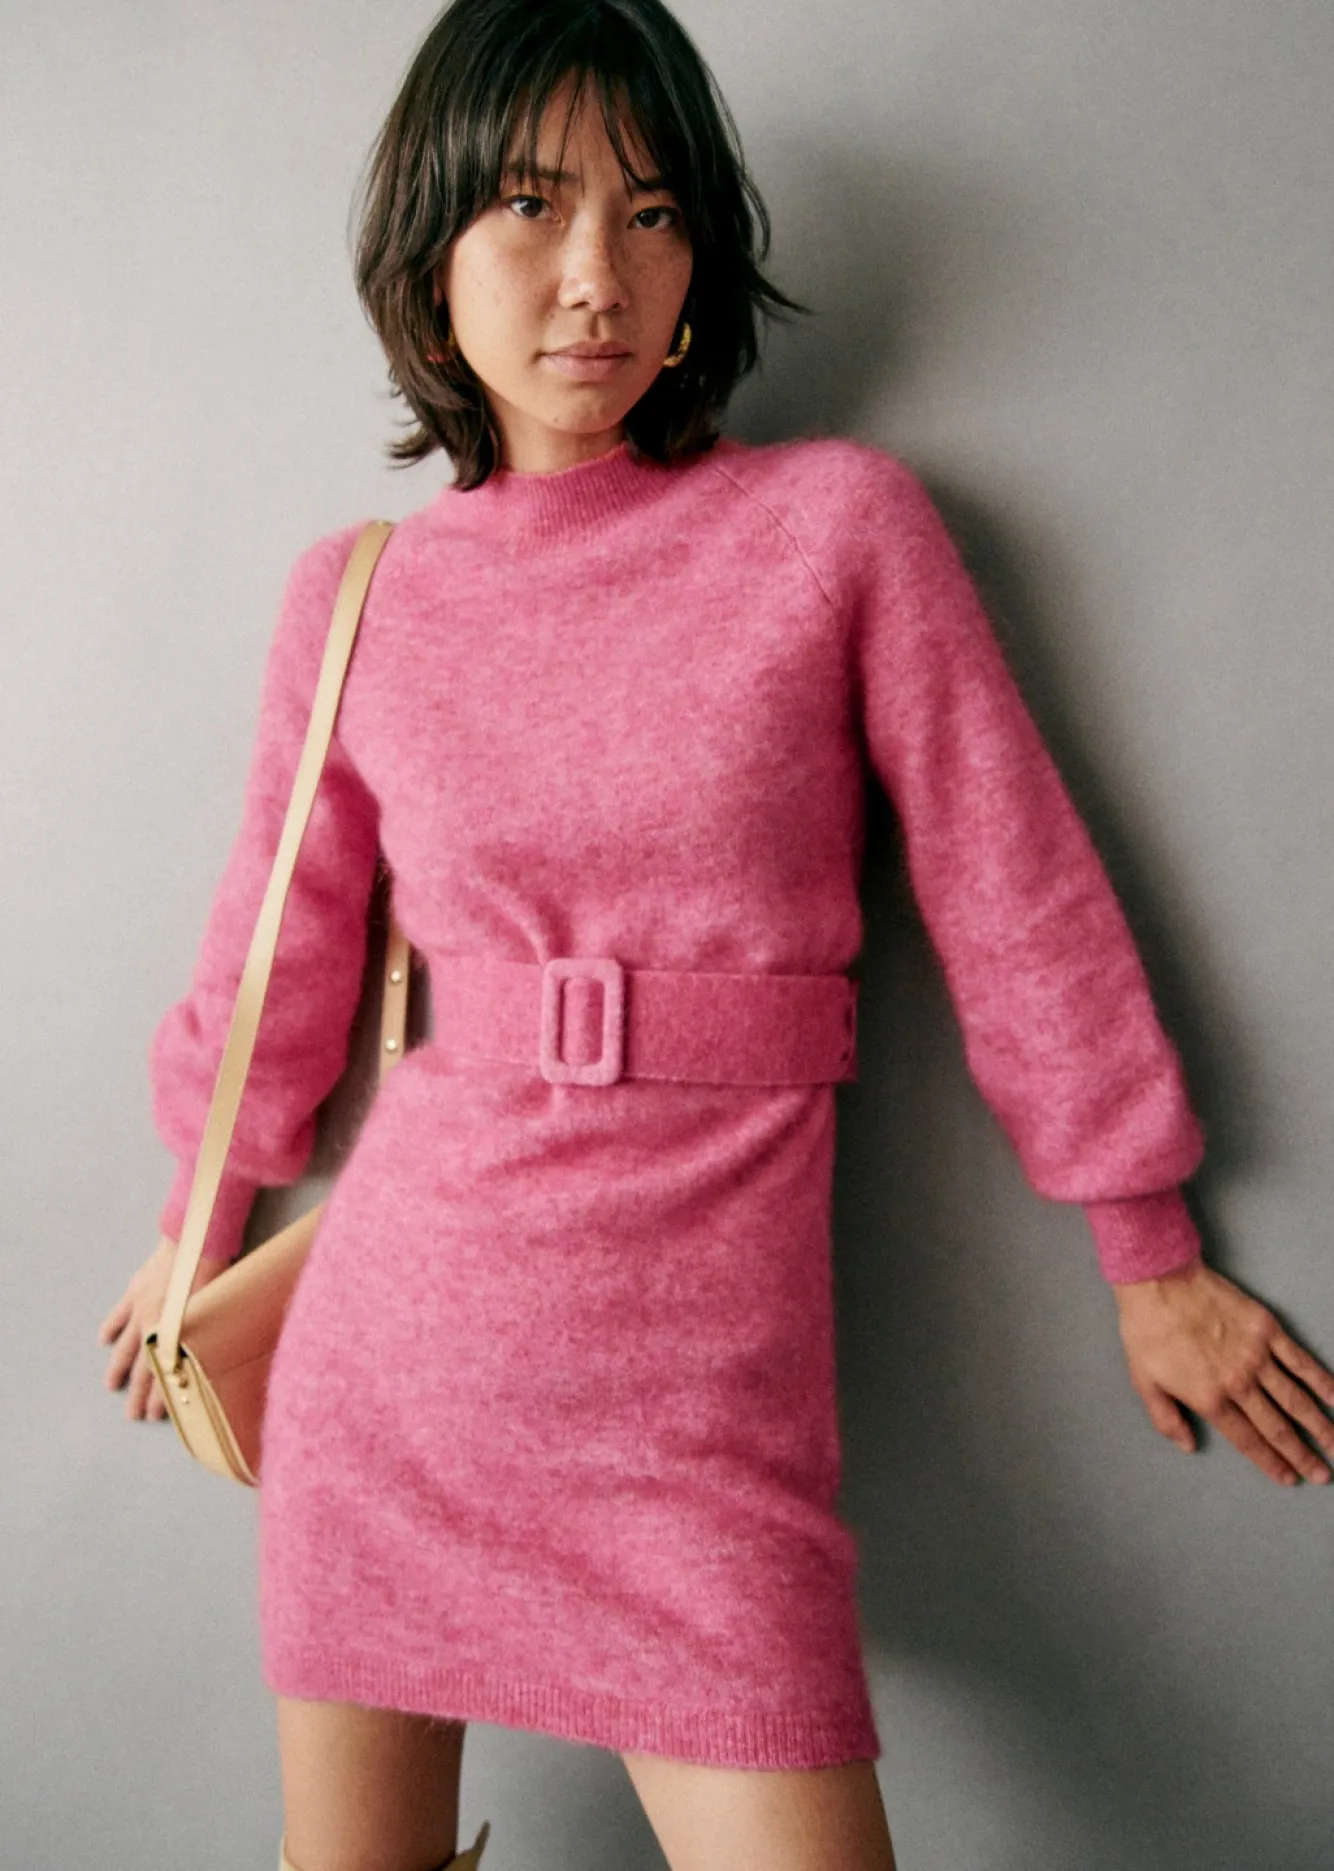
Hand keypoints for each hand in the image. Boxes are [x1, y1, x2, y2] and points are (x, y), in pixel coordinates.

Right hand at [97, 1233, 228, 1421]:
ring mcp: (140, 1306)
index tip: (158, 1416)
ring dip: (118, 1368)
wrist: (196, 1238)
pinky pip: (119, 1314)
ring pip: (125, 1345)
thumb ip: (208, 1336)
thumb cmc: (214, 1273)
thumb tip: (214, 1360)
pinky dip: (110, 1328)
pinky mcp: (136, 1289)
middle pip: (143, 1365)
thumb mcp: (215, 1310)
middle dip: (139, 1393)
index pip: (165, 1372)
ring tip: (111, 1386)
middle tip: (133, 1416)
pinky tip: (104, 1341)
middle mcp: (152, 1323)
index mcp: (173, 1330)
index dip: (161, 1395)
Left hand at [1113, 1261, 1333, 1485]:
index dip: (1271, 1463)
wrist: (1158, 1281)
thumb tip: (1188, 1446)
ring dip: (1320, 1426)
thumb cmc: (1148, 1329)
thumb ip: (1166, 1419)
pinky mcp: (1266, 1330)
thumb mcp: (1143, 1381)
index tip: (1289, 1479)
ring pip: (1296, 1400)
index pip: (1248, 1440)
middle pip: (1278, 1427)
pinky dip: (1322, 1382)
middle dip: (1303, 1455)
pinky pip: (1300, 1362)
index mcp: (1209, 1399)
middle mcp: (1238, 1383)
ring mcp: (1256, 1356)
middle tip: (1322, 1475)